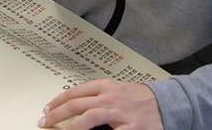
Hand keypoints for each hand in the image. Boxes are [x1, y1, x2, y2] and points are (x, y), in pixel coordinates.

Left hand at [39, 79, 162, 129]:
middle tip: (45, 121)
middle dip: (58, 113)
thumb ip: (96, 96)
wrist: (166, 102)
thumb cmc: (138, 97)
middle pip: (77, 104)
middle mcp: (110, 97)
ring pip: (90, 117)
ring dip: (72, 126)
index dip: (58, 101)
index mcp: (104, 86)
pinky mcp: (132, 127)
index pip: (74, 92)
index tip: (47, 109)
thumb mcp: (115, 89)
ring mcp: (120, 113)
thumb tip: (72, 105)